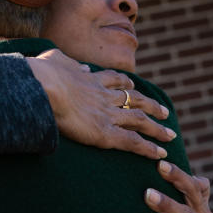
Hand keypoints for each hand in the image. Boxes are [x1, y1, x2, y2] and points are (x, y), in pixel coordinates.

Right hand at [26, 49, 175, 159]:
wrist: (45, 86)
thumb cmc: (42, 74)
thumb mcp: (54, 59)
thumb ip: (64, 61)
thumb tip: (76, 65)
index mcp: (92, 80)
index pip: (115, 81)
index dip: (126, 84)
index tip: (134, 87)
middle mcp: (105, 96)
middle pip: (134, 99)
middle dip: (151, 105)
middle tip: (164, 111)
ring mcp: (107, 114)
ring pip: (139, 120)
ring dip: (156, 128)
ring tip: (169, 134)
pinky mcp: (106, 133)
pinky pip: (133, 141)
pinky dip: (148, 147)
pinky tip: (160, 153)